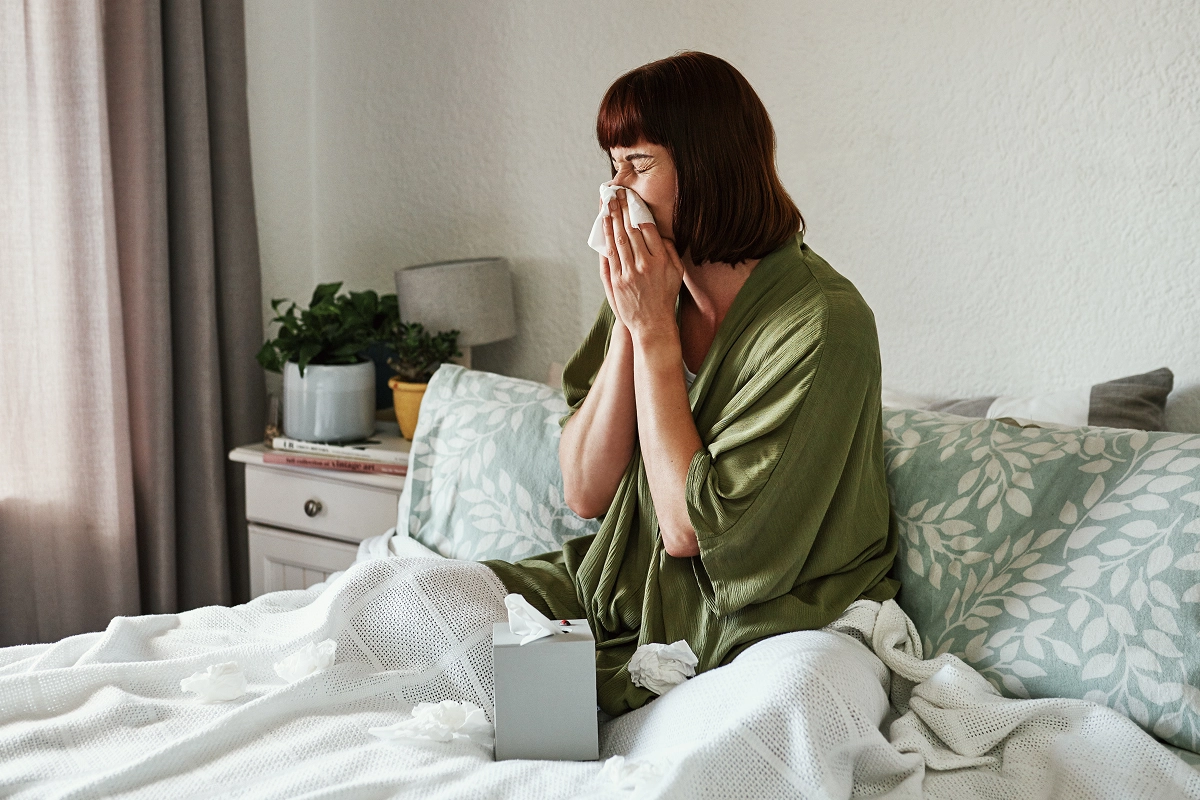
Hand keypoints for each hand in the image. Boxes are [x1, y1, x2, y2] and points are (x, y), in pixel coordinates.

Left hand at [601, 188, 684, 341]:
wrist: (652, 323)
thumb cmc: (665, 296)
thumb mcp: (677, 273)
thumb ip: (670, 251)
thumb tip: (661, 233)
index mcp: (661, 260)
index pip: (647, 228)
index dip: (638, 210)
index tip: (633, 198)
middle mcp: (644, 264)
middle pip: (630, 230)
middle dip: (623, 208)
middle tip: (617, 193)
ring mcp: (629, 273)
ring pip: (618, 239)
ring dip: (612, 218)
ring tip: (608, 202)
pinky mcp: (617, 280)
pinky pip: (610, 253)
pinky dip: (606, 236)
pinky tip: (604, 223)